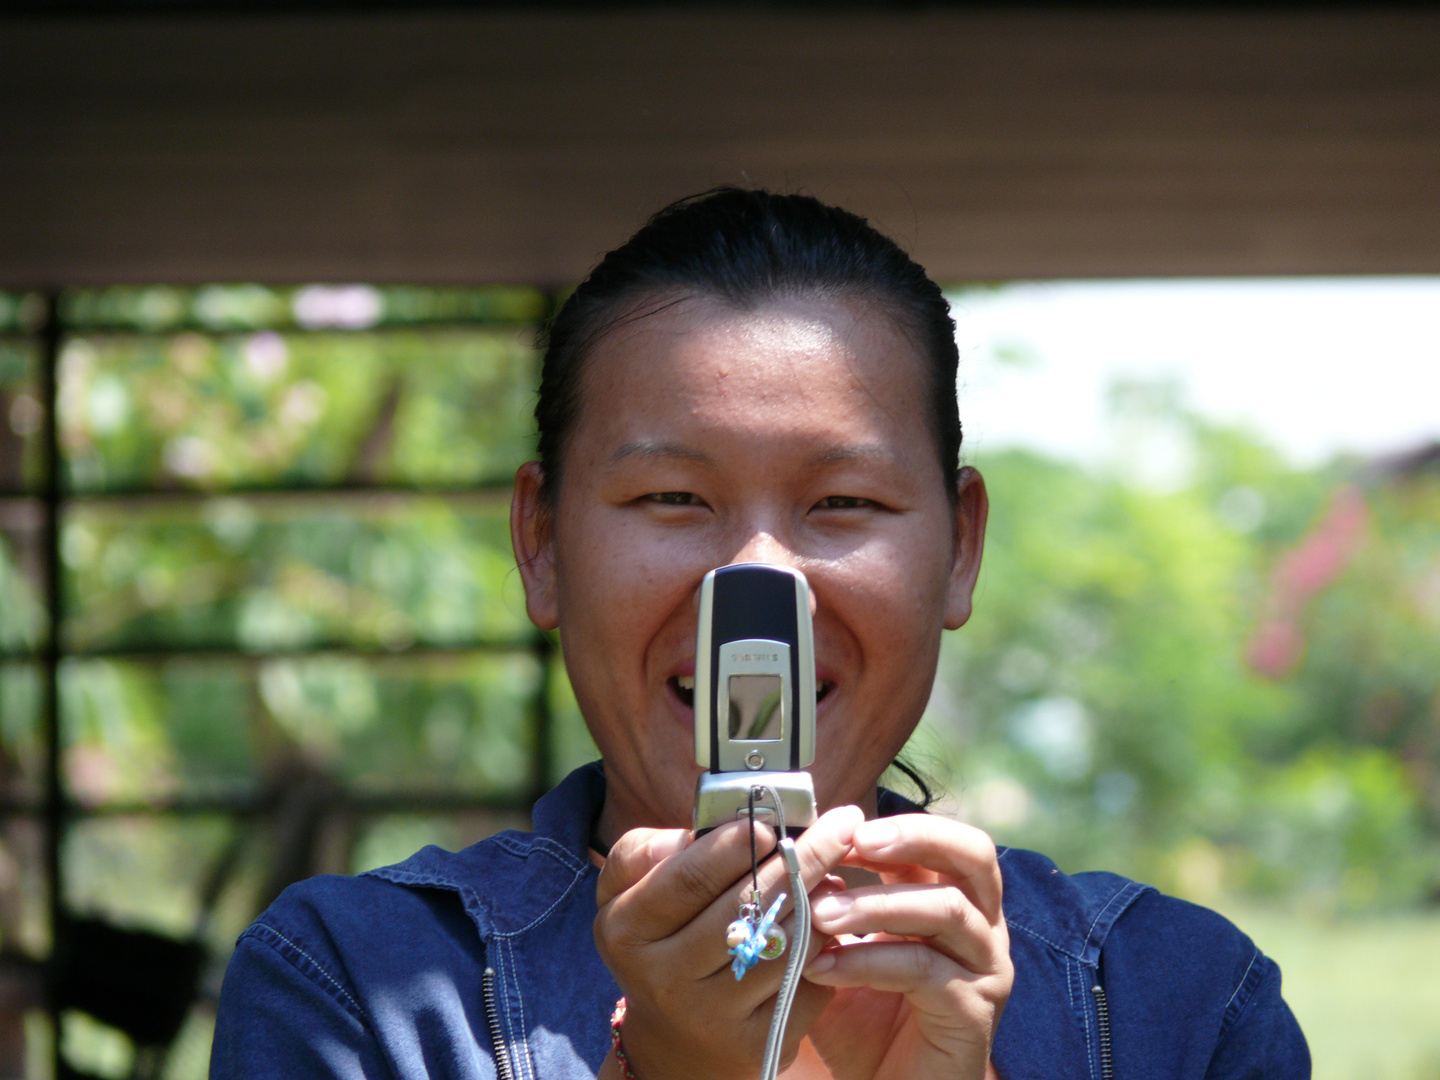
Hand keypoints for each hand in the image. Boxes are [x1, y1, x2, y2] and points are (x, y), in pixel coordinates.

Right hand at [594, 806, 864, 1079]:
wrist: (673, 1042)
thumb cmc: (658, 941)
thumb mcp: (627, 891)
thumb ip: (647, 850)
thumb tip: (692, 833)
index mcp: (627, 930)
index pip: (690, 877)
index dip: (737, 844)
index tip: (773, 821)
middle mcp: (665, 978)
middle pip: (748, 906)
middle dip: (803, 859)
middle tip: (840, 827)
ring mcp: (713, 1017)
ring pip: (786, 943)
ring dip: (821, 902)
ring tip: (835, 872)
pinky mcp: (758, 1045)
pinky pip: (807, 982)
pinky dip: (825, 947)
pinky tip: (829, 924)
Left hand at [801, 815, 1011, 1079]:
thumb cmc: (863, 1018)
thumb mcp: (838, 951)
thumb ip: (827, 906)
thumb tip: (801, 858)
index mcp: (954, 900)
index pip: (943, 840)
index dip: (894, 826)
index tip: (838, 827)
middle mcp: (982, 926)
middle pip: (972, 854)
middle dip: (913, 837)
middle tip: (858, 841)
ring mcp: (985, 967)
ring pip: (946, 909)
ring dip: (876, 905)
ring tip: (820, 914)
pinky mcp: (975, 1010)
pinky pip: (925, 970)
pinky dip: (869, 961)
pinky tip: (824, 969)